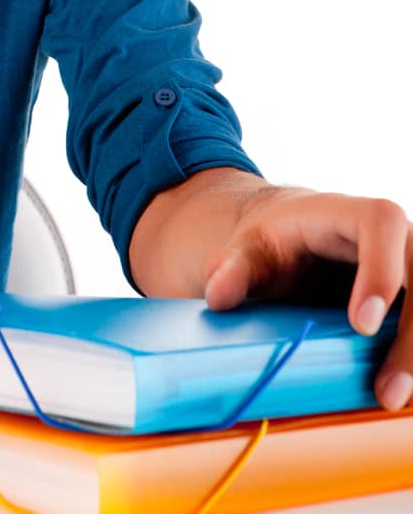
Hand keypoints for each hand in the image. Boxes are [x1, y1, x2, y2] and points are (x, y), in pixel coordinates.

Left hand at [201, 183, 412, 411]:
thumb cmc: (274, 242)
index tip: (360, 323)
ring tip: (390, 398)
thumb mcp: (247, 249)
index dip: (380, 271)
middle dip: (410, 336)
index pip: (380, 225)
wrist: (291, 241)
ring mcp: (409, 268)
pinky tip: (402, 391)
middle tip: (386, 390)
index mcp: (350, 213)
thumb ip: (231, 267)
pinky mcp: (412, 300)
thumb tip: (218, 295)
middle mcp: (394, 238)